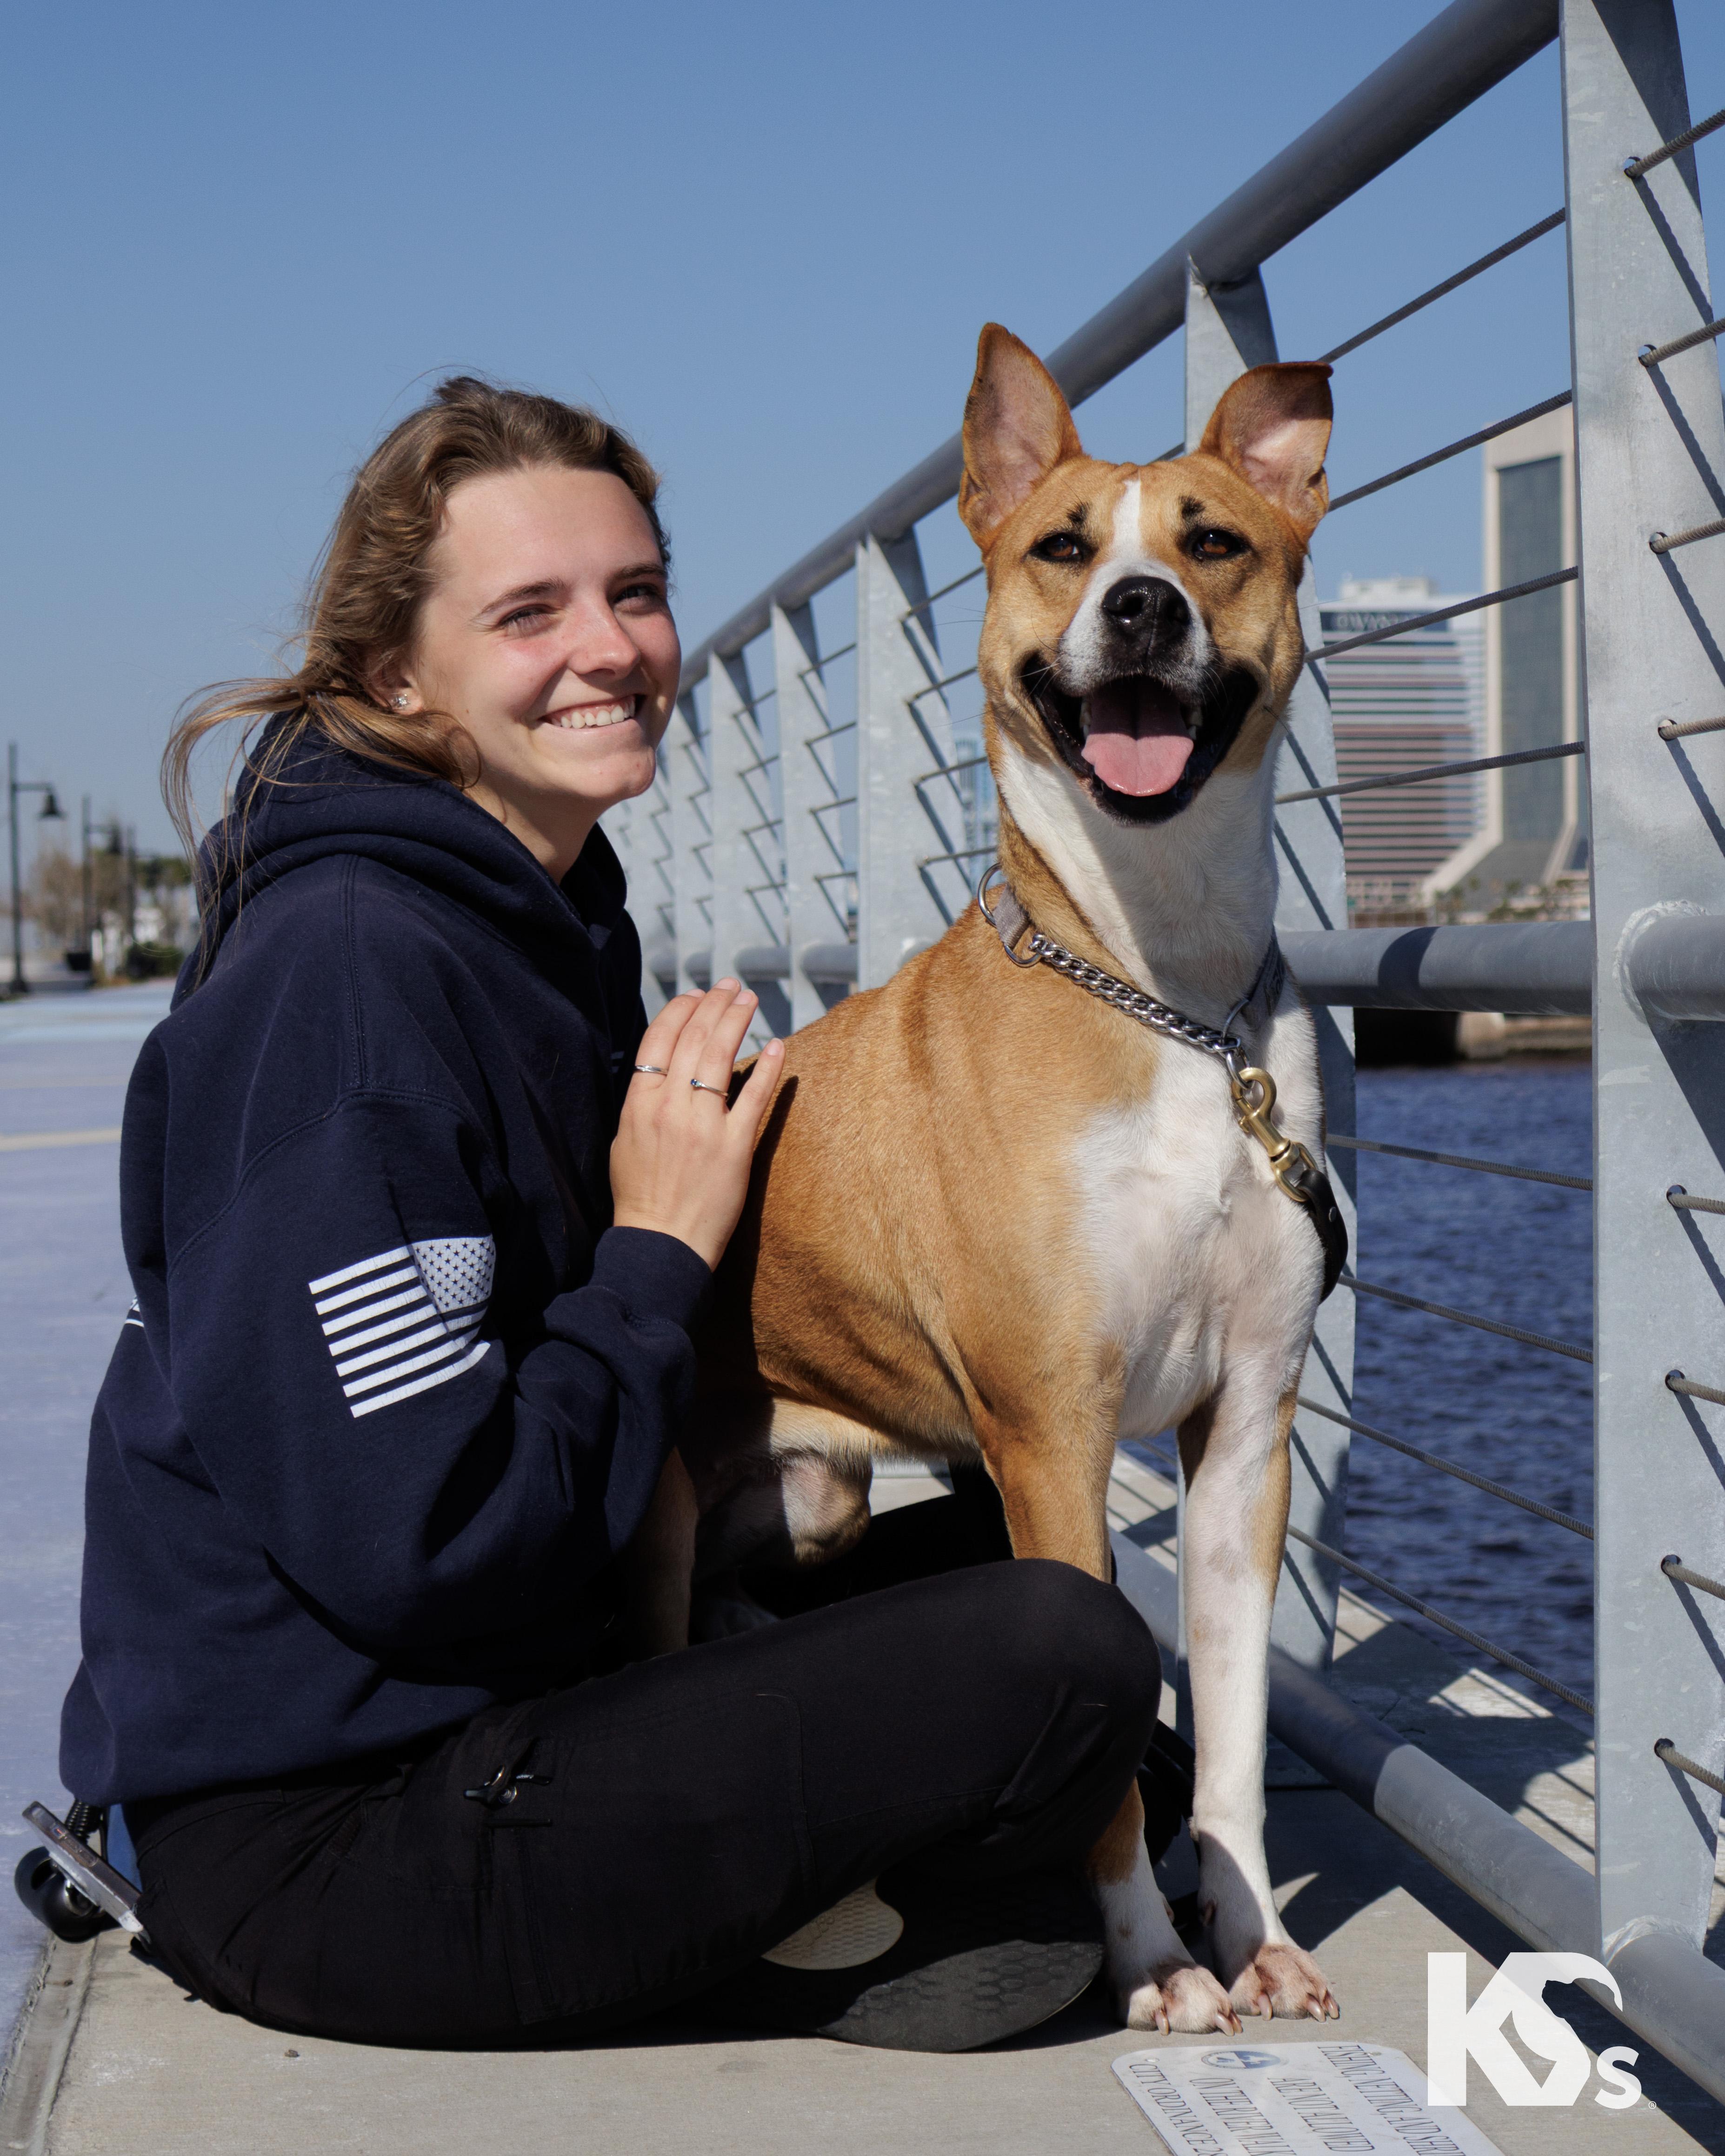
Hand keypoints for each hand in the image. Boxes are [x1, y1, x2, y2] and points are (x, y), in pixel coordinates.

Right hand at [610, 981, 783, 1270]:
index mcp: (639, 1102)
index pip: (659, 1038)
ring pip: (722, 1056)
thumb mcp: (626, 1140)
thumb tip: (657, 1071)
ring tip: (750, 1000)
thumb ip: (642, 1102)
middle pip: (694, 1037)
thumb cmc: (640, 1197)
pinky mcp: (734, 1147)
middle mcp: (670, 1106)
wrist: (660, 1243)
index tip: (697, 994)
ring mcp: (703, 1124)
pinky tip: (777, 1046)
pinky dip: (768, 1069)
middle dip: (714, 1004)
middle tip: (732, 986)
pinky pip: (755, 1098)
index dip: (680, 1008)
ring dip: (737, 1020)